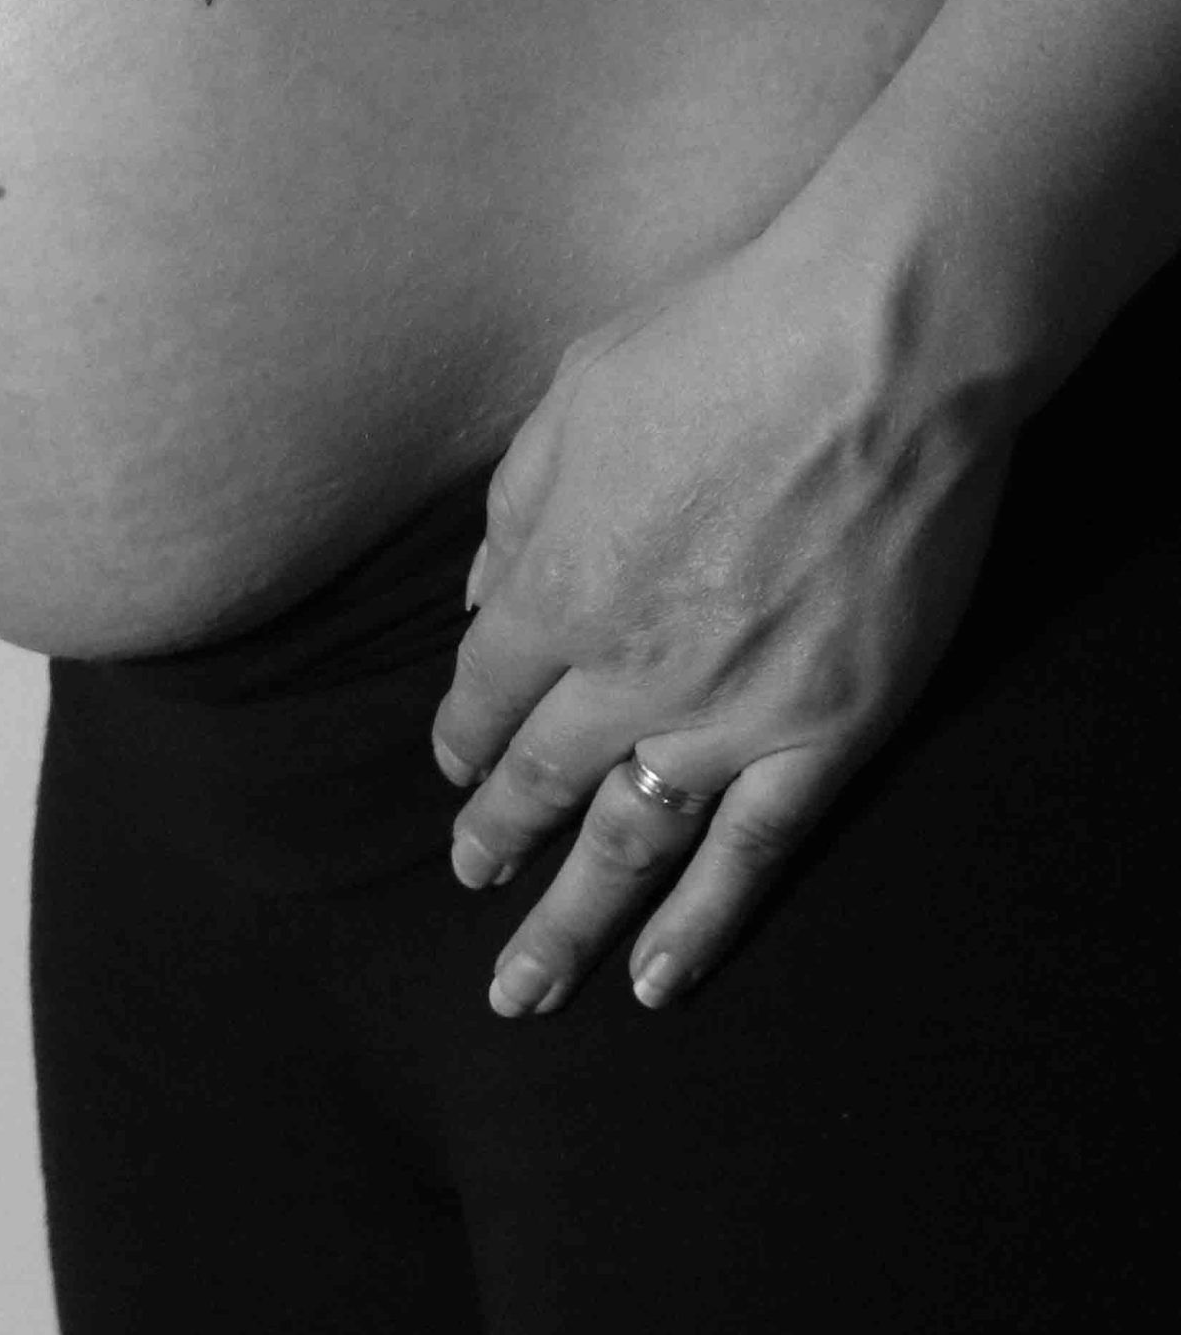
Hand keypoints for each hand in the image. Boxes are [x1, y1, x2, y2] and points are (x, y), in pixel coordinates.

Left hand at [430, 225, 1016, 1014]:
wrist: (880, 353)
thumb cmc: (721, 346)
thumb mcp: (572, 401)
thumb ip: (516, 509)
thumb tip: (484, 595)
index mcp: (554, 587)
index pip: (483, 691)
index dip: (461, 734)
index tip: (455, 763)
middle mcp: (624, 672)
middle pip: (537, 780)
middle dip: (494, 841)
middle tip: (469, 883)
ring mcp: (729, 716)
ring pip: (627, 847)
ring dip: (567, 923)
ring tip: (524, 988)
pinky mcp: (830, 733)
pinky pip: (753, 853)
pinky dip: (702, 923)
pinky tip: (658, 980)